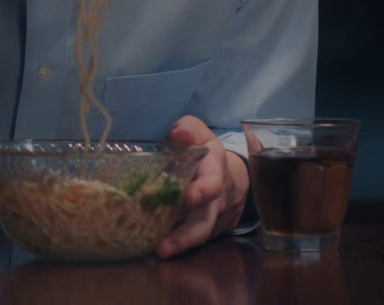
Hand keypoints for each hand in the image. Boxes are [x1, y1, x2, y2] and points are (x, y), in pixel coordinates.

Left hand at [158, 115, 249, 258]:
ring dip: (178, 245)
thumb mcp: (199, 133)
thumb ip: (189, 130)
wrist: (229, 176)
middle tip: (165, 246)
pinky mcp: (204, 231)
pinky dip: (176, 246)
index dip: (203, 190)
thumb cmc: (204, 151)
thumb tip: (180, 134)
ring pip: (198, 235)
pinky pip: (192, 240)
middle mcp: (216, 199)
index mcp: (214, 170)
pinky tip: (154, 249)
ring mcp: (212, 219)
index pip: (213, 182)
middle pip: (205, 220)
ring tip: (159, 252)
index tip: (189, 198)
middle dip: (187, 235)